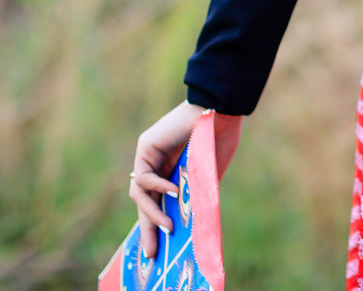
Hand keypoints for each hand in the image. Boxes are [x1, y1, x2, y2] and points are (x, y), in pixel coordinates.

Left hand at [125, 101, 242, 259]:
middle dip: (148, 228)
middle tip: (152, 253)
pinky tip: (174, 193)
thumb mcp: (209, 172)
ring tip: (169, 228)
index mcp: (172, 166)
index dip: (157, 221)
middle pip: (145, 201)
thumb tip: (192, 219)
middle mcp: (156, 161)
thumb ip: (196, 191)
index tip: (161, 244)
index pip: (158, 199)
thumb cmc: (221, 135)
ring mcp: (148, 154)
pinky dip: (158, 188)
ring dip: (152, 214)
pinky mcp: (145, 147)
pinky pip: (144, 178)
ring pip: (140, 194)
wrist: (221, 109)